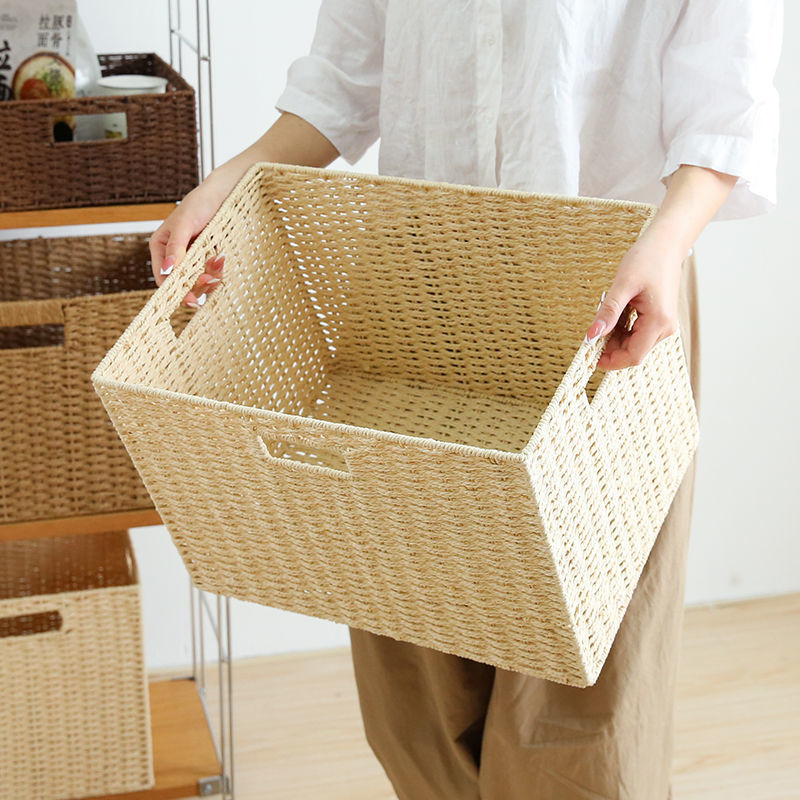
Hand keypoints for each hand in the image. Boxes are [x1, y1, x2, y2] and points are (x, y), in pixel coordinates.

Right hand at [149, 178, 231, 306]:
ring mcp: (193, 258)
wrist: (225, 194)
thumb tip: (167, 270)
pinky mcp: (208, 258)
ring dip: (210, 276)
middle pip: (182, 283)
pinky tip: (222, 257)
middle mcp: (175, 255)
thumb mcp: (184, 224)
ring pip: (199, 281)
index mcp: (161, 247)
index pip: (163, 277)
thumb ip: (176, 247)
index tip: (189, 299)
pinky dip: (218, 270)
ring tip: (219, 260)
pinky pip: (212, 273)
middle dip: (196, 284)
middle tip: (210, 281)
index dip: (174, 290)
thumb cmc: (200, 204)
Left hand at [585, 233, 683, 370]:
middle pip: (633, 352)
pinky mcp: (659, 319)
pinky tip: (613, 316)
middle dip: (610, 348)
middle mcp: (665, 327)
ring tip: (604, 317)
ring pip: (635, 344)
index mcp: (658, 321)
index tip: (591, 356)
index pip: (633, 356)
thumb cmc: (647, 259)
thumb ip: (608, 313)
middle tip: (592, 333)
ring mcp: (664, 324)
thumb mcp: (623, 285)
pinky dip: (622, 331)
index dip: (611, 361)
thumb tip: (591, 336)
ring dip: (615, 339)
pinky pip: (638, 334)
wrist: (666, 244)